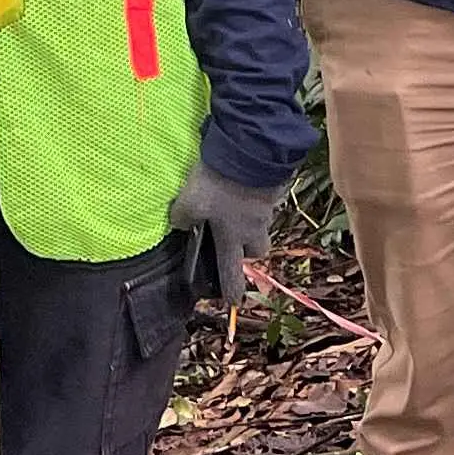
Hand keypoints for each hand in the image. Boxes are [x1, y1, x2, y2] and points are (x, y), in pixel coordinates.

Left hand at [167, 159, 280, 301]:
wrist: (249, 152)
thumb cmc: (218, 185)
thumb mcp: (190, 202)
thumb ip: (182, 219)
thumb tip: (181, 225)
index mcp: (232, 237)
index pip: (232, 271)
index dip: (232, 289)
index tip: (234, 302)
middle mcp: (254, 227)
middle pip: (257, 249)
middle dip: (247, 248)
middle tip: (232, 237)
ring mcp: (267, 207)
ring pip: (261, 223)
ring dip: (249, 218)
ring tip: (234, 203)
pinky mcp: (272, 186)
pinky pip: (264, 198)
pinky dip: (254, 194)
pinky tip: (243, 182)